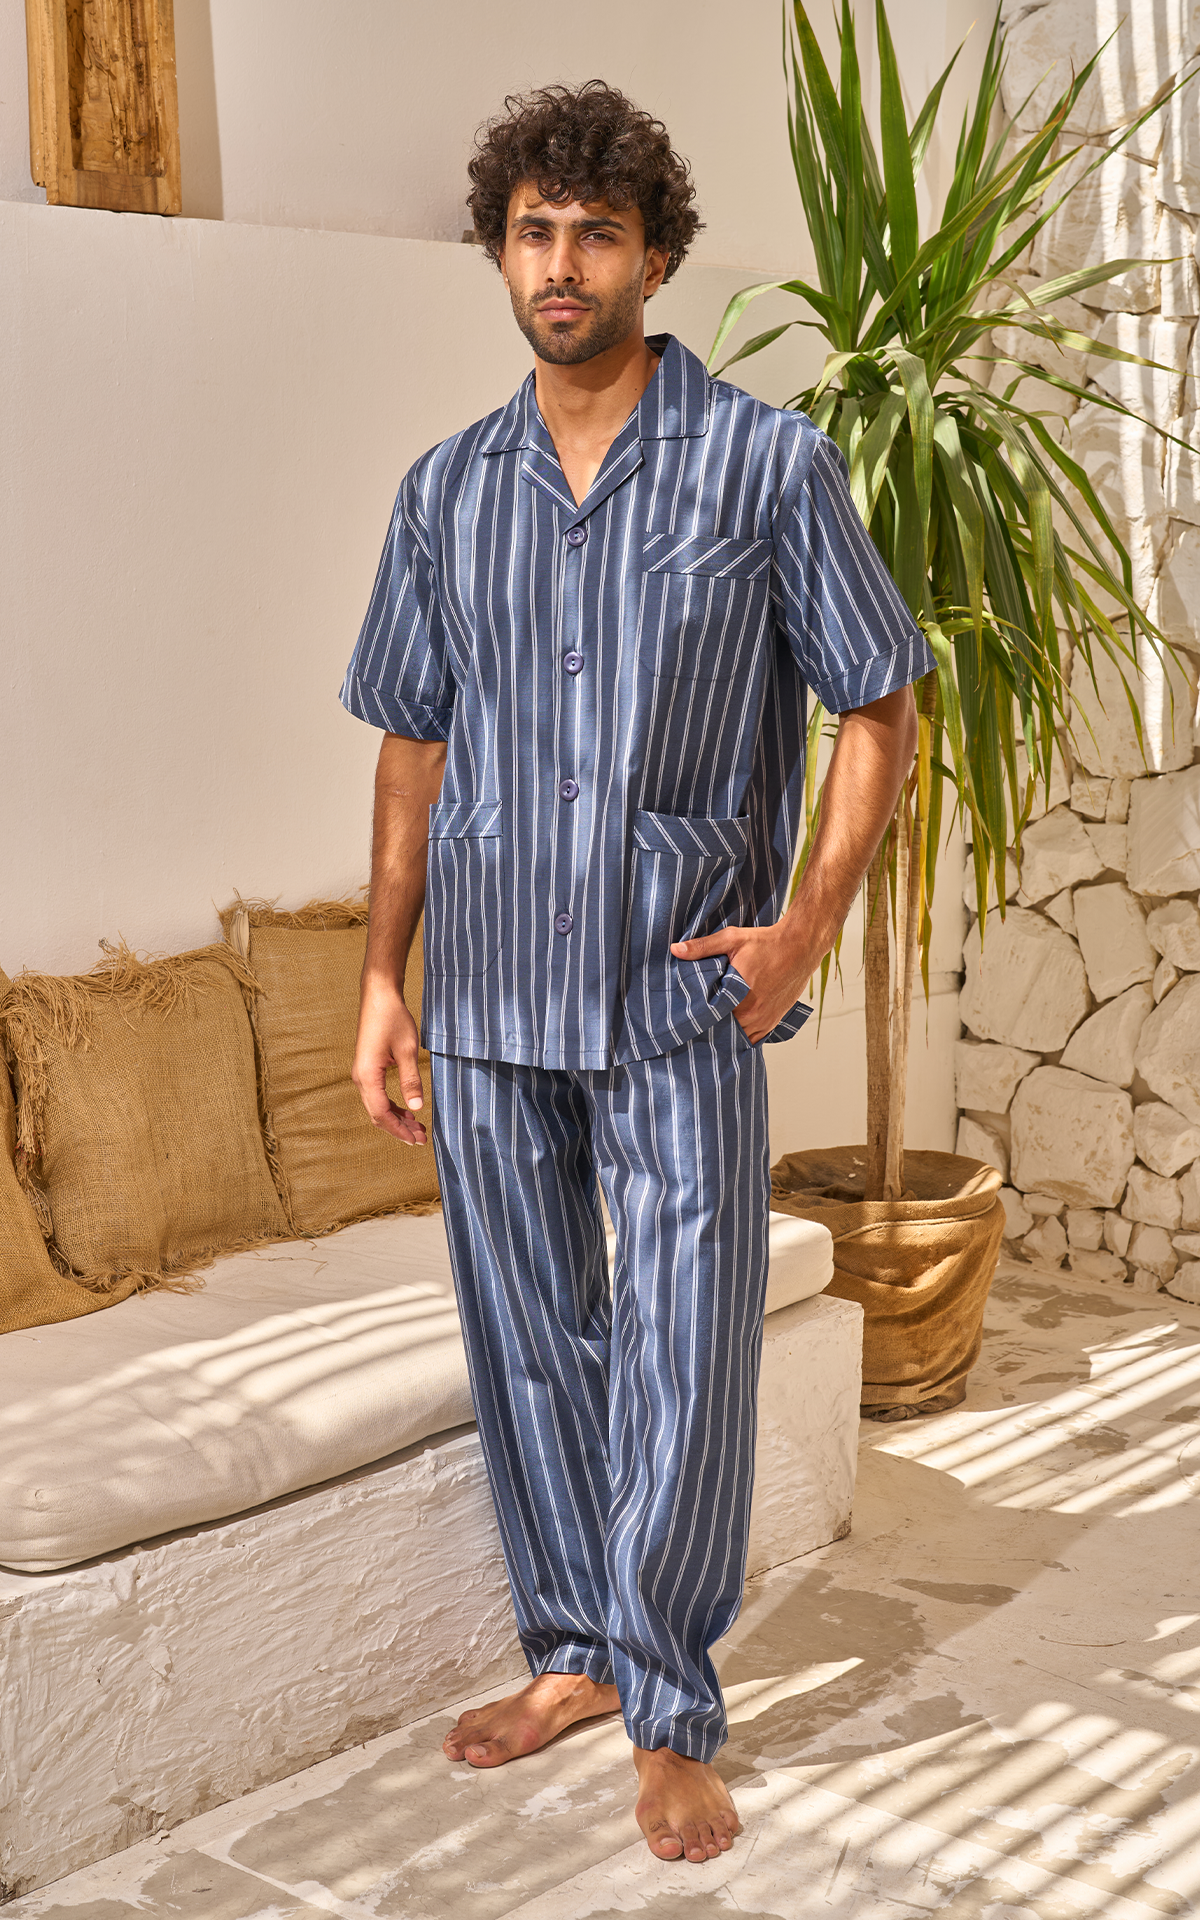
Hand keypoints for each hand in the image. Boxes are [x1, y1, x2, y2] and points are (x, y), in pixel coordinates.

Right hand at [352, 977, 428, 1144]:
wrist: (379, 996)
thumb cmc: (393, 1019)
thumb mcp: (408, 1050)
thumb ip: (412, 1080)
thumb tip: (417, 1107)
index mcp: (368, 1076)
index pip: (381, 1114)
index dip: (399, 1130)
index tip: (417, 1140)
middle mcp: (361, 1077)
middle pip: (377, 1114)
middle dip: (399, 1128)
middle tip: (421, 1138)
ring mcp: (363, 1073)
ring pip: (377, 1106)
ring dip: (396, 1118)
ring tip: (417, 1126)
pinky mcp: (368, 1068)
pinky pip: (377, 1095)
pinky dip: (392, 1106)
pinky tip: (408, 1109)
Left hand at [670, 922, 814, 1043]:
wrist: (800, 947)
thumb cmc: (767, 943)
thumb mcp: (732, 939)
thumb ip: (702, 947)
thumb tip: (675, 949)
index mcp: (738, 997)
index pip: (709, 1019)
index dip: (697, 1019)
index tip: (687, 1017)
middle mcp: (752, 1015)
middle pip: (723, 1031)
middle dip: (711, 1027)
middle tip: (696, 1022)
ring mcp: (764, 1021)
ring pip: (738, 1037)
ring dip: (727, 1032)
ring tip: (713, 1025)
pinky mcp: (773, 1022)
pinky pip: (753, 1038)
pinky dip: (743, 1034)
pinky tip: (733, 1027)